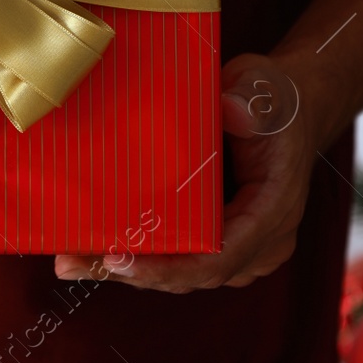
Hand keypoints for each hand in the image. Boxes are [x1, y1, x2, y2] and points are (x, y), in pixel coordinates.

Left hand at [51, 0, 362, 293]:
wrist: (291, 105)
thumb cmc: (276, 97)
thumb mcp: (265, 88)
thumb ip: (249, 101)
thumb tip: (228, 111)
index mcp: (275, 210)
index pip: (220, 256)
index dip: (170, 266)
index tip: (121, 259)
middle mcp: (262, 240)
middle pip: (194, 274)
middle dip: (132, 274)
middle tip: (74, 262)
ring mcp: (244, 244)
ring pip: (185, 273)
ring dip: (129, 271)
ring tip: (72, 261)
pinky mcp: (223, 238)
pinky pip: (183, 258)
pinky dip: (143, 257)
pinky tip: (95, 250)